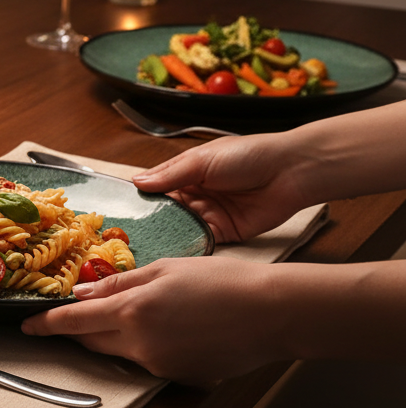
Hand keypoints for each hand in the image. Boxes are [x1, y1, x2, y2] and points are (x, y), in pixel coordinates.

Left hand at [20, 257, 284, 382]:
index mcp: (131, 313)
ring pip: (120, 352)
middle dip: (78, 330)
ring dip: (113, 336)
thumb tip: (83, 292)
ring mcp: (160, 366)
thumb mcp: (165, 270)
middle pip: (92, 341)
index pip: (73, 322)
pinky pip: (149, 361)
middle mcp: (139, 345)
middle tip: (71, 315)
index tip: (27, 325)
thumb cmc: (223, 282)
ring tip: (135, 313)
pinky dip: (145, 346)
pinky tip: (170, 327)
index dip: (46, 324)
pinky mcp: (180, 377)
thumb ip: (119, 283)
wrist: (273, 313)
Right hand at [132, 134, 312, 243]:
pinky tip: (169, 252)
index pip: (154, 187)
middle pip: (163, 211)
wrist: (290, 172)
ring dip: (164, 235)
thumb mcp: (201, 160)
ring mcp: (208, 214)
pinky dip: (186, 246)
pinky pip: (199, 241)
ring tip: (141, 247)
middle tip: (124, 236)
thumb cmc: (247, 155)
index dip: (137, 198)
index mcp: (186, 172)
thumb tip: (136, 182)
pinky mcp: (223, 232)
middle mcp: (194, 194)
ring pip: (178, 228)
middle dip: (147, 222)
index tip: (117, 211)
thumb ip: (170, 175)